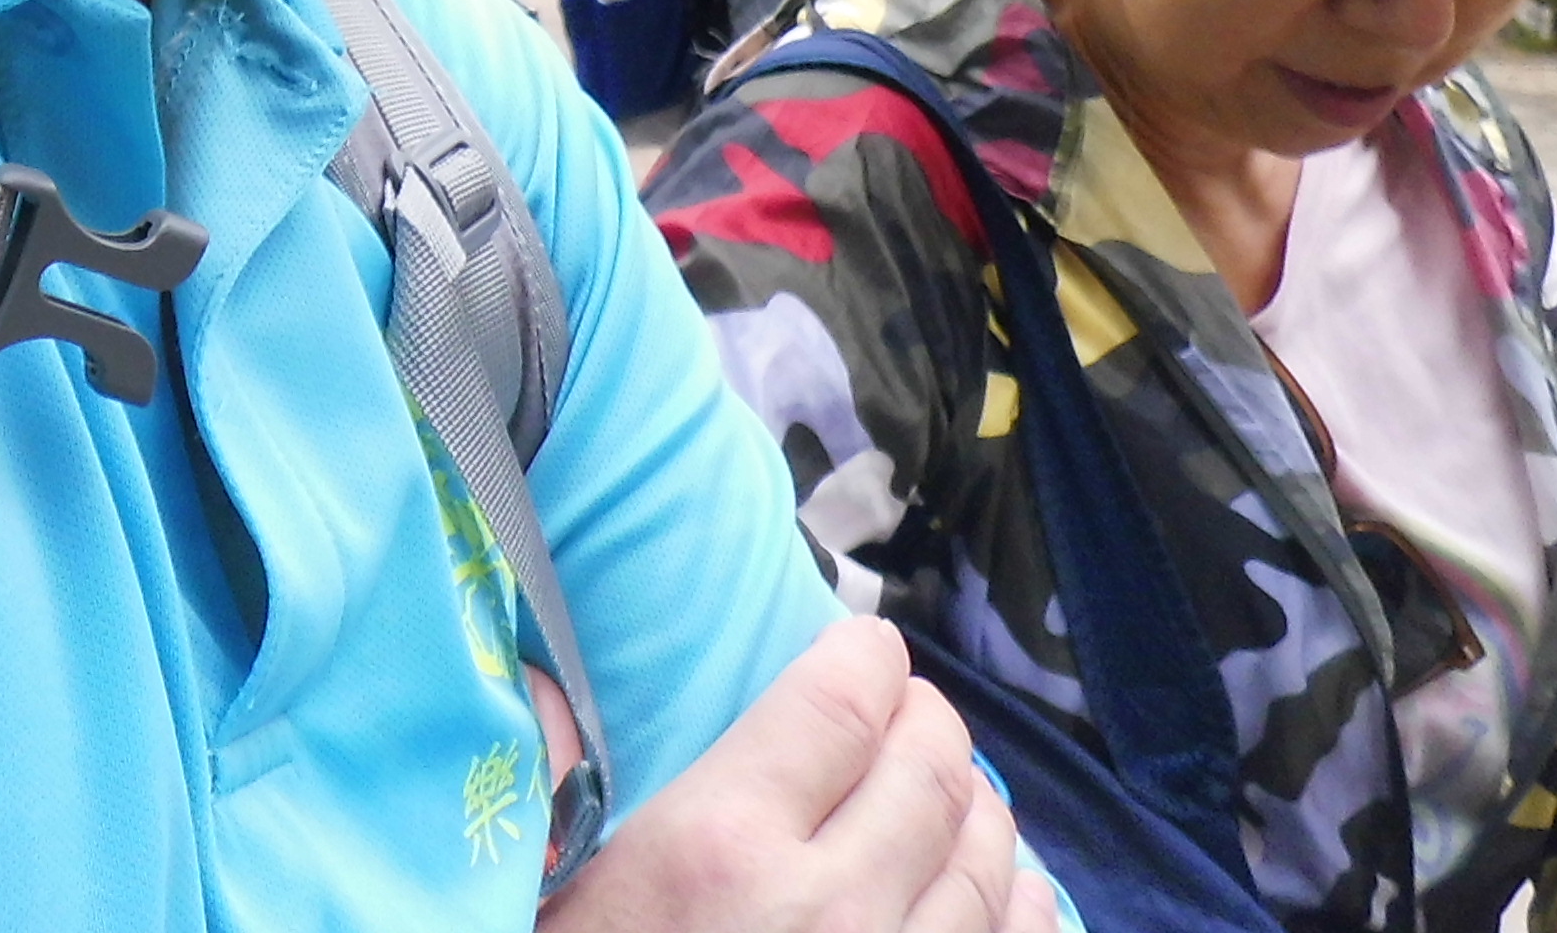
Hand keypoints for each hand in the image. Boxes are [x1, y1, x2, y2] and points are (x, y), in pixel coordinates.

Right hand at [536, 616, 1052, 932]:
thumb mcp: (534, 902)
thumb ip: (551, 792)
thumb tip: (542, 682)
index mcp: (717, 847)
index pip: (838, 700)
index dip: (864, 657)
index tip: (864, 649)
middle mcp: (828, 907)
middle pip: (930, 767)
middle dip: (926, 721)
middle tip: (906, 712)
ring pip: (990, 856)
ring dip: (979, 804)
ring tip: (954, 790)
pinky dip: (1022, 903)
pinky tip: (1005, 886)